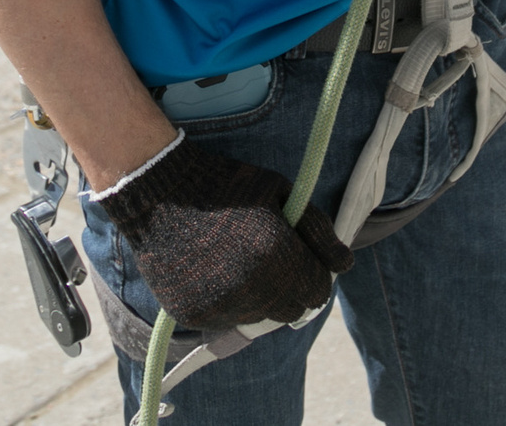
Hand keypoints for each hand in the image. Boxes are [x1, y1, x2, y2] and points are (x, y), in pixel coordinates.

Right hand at [100, 136, 349, 329]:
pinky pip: (228, 320)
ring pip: (260, 318)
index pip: (318, 292)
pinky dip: (229, 303)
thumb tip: (345, 264)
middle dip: (291, 289)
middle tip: (273, 261)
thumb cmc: (227, 185)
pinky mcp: (195, 315)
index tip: (303, 260)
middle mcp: (252, 286)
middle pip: (292, 311)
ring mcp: (221, 304)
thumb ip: (317, 229)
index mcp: (277, 253)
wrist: (160, 192)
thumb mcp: (279, 191)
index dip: (315, 275)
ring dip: (260, 298)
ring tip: (239, 262)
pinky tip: (214, 272)